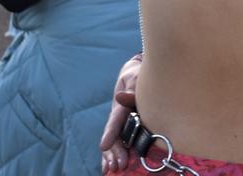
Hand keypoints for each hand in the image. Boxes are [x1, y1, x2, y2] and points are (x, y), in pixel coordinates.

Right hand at [99, 54, 141, 172]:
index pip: (116, 118)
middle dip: (116, 151)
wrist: (134, 76)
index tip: (104, 145)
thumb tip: (121, 97)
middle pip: (115, 135)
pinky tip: (109, 168)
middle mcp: (118, 116)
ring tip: (115, 168)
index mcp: (121, 104)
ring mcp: (120, 123)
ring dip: (114, 155)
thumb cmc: (138, 77)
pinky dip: (112, 155)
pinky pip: (117, 142)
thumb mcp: (135, 78)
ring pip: (114, 141)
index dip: (111, 132)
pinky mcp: (123, 127)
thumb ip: (132, 89)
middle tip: (120, 164)